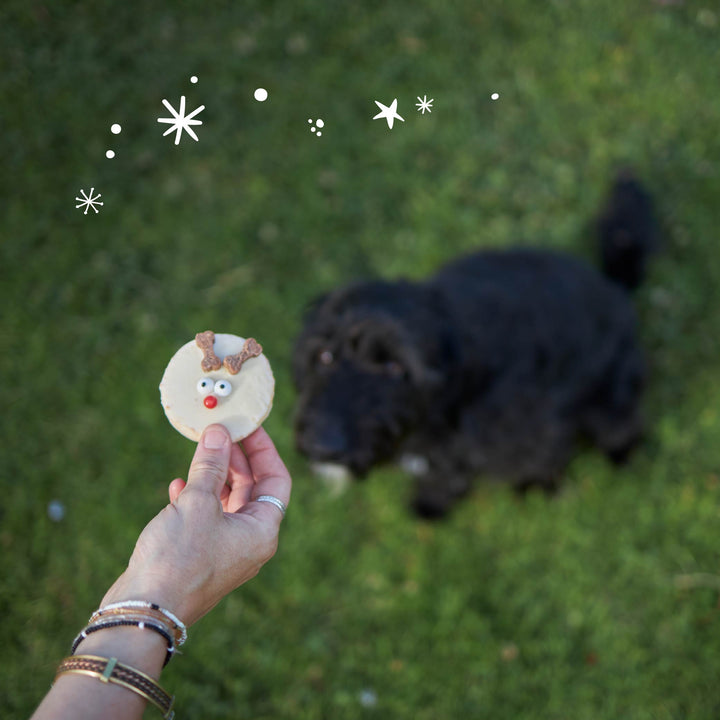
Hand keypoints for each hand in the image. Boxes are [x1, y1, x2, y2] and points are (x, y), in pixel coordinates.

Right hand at [101, 424, 290, 625]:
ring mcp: (225, 551)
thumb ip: (211, 465)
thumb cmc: (178, 558)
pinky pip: (206, 519)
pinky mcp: (200, 556)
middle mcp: (249, 542)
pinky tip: (177, 486)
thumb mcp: (197, 503)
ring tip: (199, 452)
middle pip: (252, 489)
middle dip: (235, 459)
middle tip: (219, 433)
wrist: (143, 611)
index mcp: (262, 531)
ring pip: (227, 502)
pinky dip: (196, 498)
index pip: (276, 479)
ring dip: (213, 476)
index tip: (248, 426)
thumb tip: (219, 433)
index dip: (264, 450)